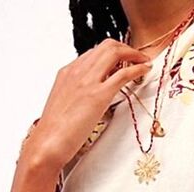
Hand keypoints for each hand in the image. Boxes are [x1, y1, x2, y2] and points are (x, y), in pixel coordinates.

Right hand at [21, 38, 151, 172]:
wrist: (48, 142)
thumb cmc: (55, 131)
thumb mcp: (64, 105)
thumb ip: (77, 96)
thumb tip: (90, 99)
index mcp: (67, 72)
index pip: (93, 53)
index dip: (112, 54)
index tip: (124, 60)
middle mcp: (77, 71)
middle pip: (106, 46)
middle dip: (126, 48)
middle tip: (139, 57)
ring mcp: (88, 81)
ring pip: (114, 53)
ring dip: (134, 54)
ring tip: (144, 61)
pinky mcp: (99, 95)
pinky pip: (123, 73)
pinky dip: (137, 68)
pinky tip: (145, 70)